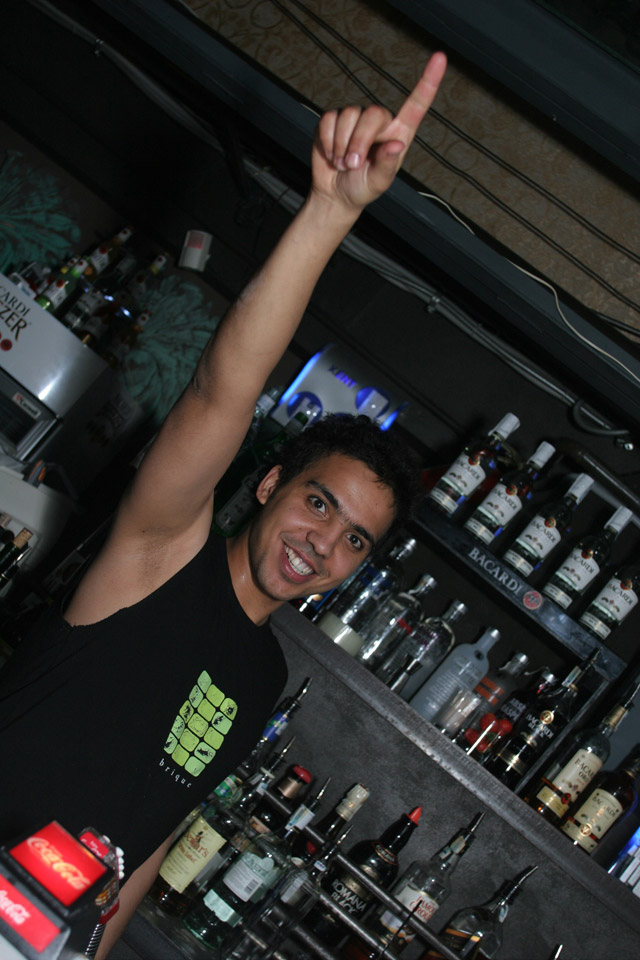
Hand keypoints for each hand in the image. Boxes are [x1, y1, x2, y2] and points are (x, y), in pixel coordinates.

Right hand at [312, 52, 446, 212]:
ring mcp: (356, 119)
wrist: (335, 193)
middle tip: (351, 165)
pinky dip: (328, 142)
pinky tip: (331, 154)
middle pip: (372, 114)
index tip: (440, 58)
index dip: (428, 82)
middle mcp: (379, 122)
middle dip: (359, 141)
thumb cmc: (363, 188)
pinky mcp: (333, 120)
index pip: (416, 105)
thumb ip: (387, 164)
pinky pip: (329, 120)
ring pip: (348, 115)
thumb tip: (396, 145)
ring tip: (343, 164)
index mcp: (398, 134)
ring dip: (342, 145)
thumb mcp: (379, 182)